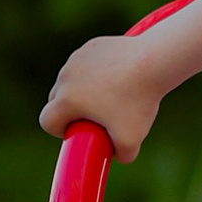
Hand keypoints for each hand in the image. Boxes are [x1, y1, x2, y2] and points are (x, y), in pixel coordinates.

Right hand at [40, 32, 162, 161]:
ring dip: (81, 90)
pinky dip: (95, 73)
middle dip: (70, 111)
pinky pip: (85, 64)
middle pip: (55, 100)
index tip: (80, 131)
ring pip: (70, 80)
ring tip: (109, 97)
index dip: (60, 132)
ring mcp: (77, 58)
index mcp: (66, 100)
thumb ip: (121, 156)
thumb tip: (116, 156)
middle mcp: (66, 77)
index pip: (47, 122)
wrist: (155, 62)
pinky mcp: (92, 46)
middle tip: (97, 117)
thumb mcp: (131, 140)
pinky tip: (115, 78)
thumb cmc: (139, 101)